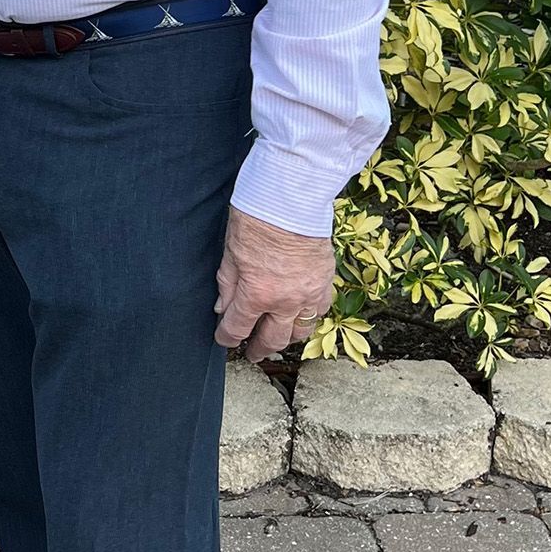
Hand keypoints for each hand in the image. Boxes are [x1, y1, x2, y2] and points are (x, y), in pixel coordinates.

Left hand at [214, 206, 334, 360]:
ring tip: (277, 337)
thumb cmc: (257, 219)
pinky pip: (320, 310)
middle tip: (252, 353)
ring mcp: (309, 293)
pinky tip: (301, 314)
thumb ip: (228, 285)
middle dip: (259, 349)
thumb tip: (223, 307)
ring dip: (287, 337)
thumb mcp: (230, 253)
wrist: (292, 198)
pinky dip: (309, 316)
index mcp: (257, 294)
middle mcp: (285, 301)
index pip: (238, 329)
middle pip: (272, 339)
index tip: (224, 340)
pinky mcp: (326, 280)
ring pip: (300, 330)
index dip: (227, 338)